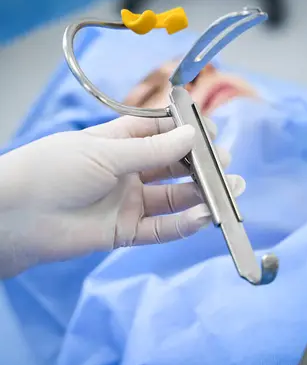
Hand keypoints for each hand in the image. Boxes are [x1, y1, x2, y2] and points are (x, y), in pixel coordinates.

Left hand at [0, 115, 244, 278]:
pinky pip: (161, 228)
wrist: (17, 215)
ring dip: (200, 194)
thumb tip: (192, 136)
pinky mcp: (126, 231)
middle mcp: (129, 170)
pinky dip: (184, 223)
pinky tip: (204, 215)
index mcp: (120, 142)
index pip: (162, 133)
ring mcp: (129, 201)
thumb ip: (152, 150)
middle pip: (173, 166)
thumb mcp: (105, 153)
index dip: (187, 133)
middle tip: (225, 166)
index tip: (212, 135)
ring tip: (228, 191)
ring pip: (173, 198)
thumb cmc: (56, 169)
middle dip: (200, 165)